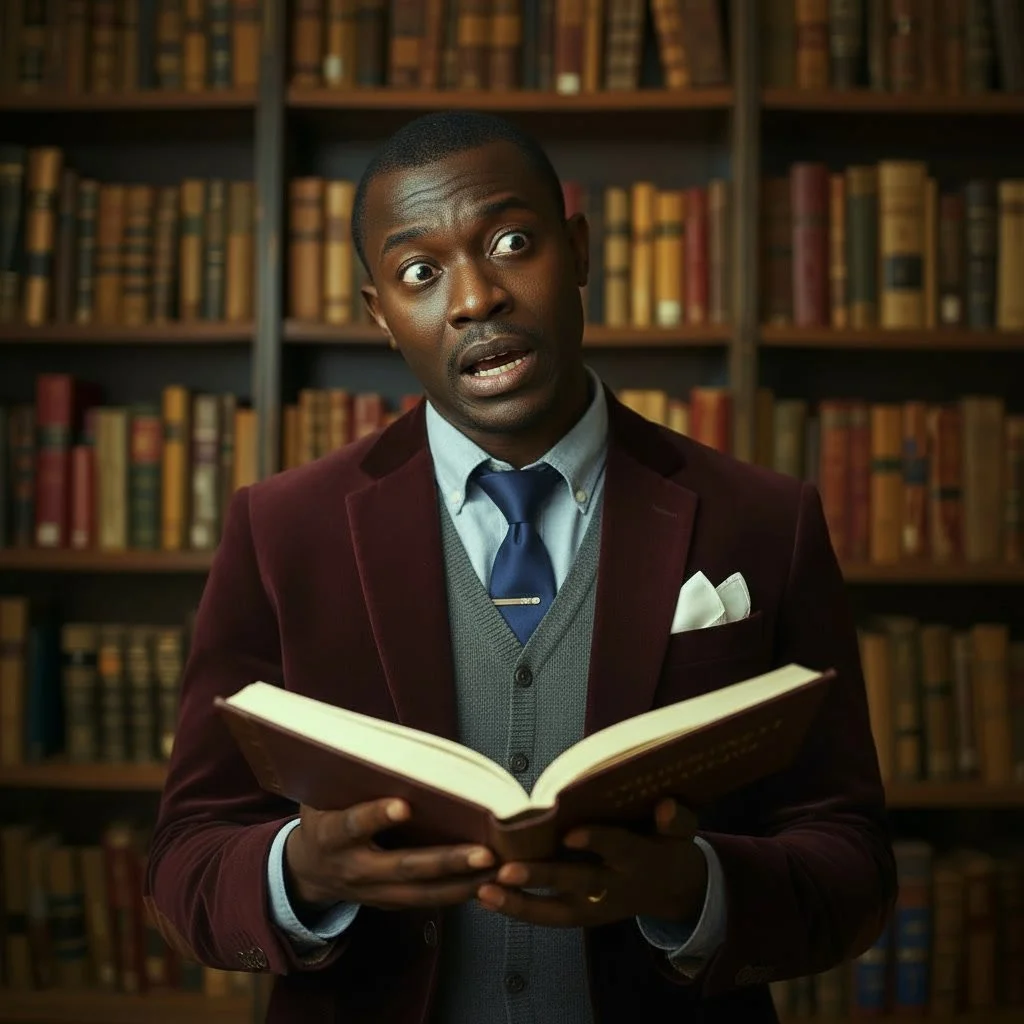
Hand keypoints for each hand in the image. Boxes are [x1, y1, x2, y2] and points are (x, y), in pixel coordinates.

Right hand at [284, 798, 497, 914]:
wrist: (308, 871)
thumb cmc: (324, 817)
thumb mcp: (322, 795)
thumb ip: (352, 778)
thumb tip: (389, 742)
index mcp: (331, 836)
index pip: (353, 825)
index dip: (376, 816)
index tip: (403, 805)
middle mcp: (354, 869)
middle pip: (403, 867)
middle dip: (446, 860)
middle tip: (483, 852)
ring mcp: (373, 892)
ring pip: (423, 893)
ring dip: (464, 882)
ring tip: (499, 869)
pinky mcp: (391, 903)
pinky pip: (428, 901)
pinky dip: (459, 892)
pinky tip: (488, 882)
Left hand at [476, 798, 706, 927]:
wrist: (676, 892)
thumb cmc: (669, 847)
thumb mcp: (682, 833)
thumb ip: (676, 820)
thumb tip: (666, 807)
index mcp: (639, 860)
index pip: (617, 848)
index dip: (596, 841)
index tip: (569, 832)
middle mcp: (614, 887)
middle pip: (576, 883)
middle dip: (542, 878)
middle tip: (507, 871)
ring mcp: (596, 906)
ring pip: (555, 911)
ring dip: (518, 903)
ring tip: (483, 892)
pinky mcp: (582, 916)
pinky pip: (549, 917)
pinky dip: (518, 910)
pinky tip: (486, 898)